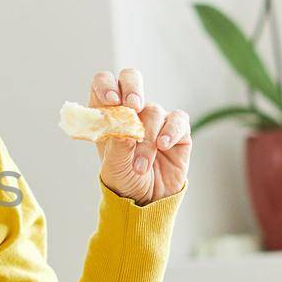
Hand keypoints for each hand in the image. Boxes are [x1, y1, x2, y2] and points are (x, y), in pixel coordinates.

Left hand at [89, 68, 191, 204]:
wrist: (147, 202)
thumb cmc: (125, 181)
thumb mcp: (114, 168)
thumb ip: (118, 148)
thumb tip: (126, 131)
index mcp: (108, 114)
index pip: (103, 84)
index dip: (106, 85)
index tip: (111, 100)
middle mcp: (131, 111)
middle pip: (131, 79)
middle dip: (132, 88)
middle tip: (133, 106)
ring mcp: (155, 119)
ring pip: (153, 111)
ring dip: (147, 138)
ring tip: (140, 166)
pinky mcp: (178, 131)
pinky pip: (178, 120)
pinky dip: (171, 131)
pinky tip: (163, 146)